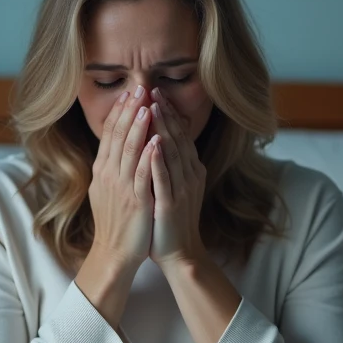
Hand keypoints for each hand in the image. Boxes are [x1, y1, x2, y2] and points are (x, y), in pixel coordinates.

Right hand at [88, 87, 156, 268]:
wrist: (115, 253)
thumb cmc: (116, 222)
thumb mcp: (108, 190)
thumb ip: (112, 166)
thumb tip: (118, 146)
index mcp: (103, 170)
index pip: (109, 134)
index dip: (119, 112)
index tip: (129, 93)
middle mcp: (109, 174)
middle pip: (118, 135)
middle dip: (129, 110)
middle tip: (139, 88)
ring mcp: (121, 187)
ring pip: (129, 150)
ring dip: (138, 126)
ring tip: (146, 105)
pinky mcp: (135, 200)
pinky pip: (141, 173)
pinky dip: (148, 155)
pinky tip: (156, 139)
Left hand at [147, 88, 206, 267]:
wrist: (179, 253)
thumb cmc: (170, 220)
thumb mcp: (173, 186)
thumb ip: (169, 164)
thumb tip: (159, 140)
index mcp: (189, 170)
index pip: (179, 135)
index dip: (168, 113)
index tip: (155, 92)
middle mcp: (189, 175)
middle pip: (177, 138)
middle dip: (164, 113)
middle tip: (152, 90)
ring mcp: (181, 189)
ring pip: (172, 153)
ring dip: (163, 129)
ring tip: (153, 107)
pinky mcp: (171, 204)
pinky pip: (164, 179)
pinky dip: (159, 160)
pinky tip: (153, 144)